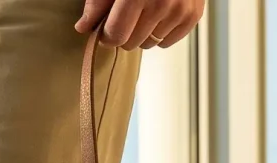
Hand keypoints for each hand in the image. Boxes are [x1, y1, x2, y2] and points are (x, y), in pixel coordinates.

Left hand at [76, 0, 204, 49]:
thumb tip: (83, 27)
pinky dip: (160, 32)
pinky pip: (167, 42)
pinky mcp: (193, 16)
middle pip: (132, 43)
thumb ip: (97, 2)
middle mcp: (161, 3)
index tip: (105, 28)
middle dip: (124, 33)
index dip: (106, 35)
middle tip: (125, 15)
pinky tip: (158, 14)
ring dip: (143, 33)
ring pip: (150, 44)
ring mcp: (180, 11)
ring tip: (144, 10)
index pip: (116, 36)